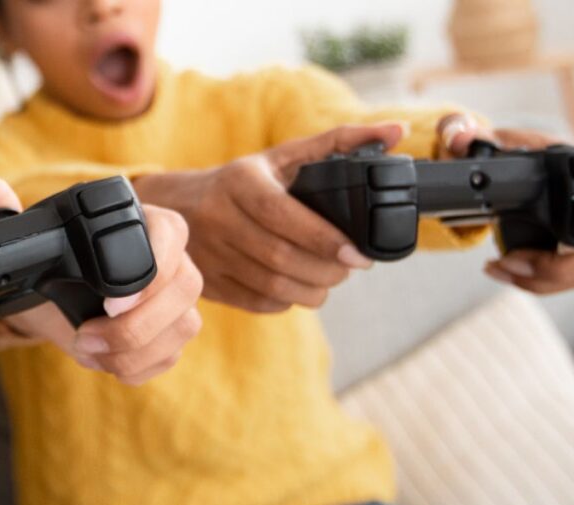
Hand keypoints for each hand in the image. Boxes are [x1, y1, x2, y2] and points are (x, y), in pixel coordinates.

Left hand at [0, 177, 202, 385]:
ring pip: (183, 326)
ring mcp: (177, 300)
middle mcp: (173, 259)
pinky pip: (171, 356)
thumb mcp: (28, 241)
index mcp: (147, 223)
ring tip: (89, 350)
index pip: (171, 234)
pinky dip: (136, 367)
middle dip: (137, 324)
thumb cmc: (54, 263)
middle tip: (89, 335)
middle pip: (185, 288)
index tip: (112, 302)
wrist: (59, 300)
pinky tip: (105, 362)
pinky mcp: (172, 334)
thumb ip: (7, 214)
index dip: (153, 268)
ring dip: (133, 350)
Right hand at [134, 123, 407, 312]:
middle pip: (281, 258)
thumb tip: (398, 132)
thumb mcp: (282, 156)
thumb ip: (340, 142)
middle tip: (350, 266)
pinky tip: (299, 287)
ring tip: (330, 279)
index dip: (325, 240)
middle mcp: (219, 218)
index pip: (284, 216)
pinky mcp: (210, 283)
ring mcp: (211, 255)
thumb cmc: (242, 181)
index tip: (360, 254)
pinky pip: (257, 302)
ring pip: (272, 286)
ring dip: (312, 290)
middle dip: (327, 269)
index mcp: (240, 182)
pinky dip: (287, 301)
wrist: (175, 206)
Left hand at [480, 129, 573, 293]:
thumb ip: (466, 131)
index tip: (557, 239)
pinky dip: (538, 284)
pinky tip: (508, 273)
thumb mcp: (491, 140)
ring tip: (499, 268)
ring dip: (541, 280)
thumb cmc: (519, 153)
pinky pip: (573, 281)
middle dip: (555, 266)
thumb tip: (458, 137)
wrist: (521, 174)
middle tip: (508, 262)